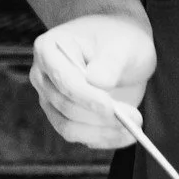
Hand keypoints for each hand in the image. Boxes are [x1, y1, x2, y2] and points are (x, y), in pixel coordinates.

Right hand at [29, 13, 156, 149]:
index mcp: (49, 49)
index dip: (86, 97)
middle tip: (135, 118)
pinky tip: (126, 134)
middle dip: (100, 117)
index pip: (63, 80)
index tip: (111, 107)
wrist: (123, 49)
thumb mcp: (123, 44)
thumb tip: (97, 82)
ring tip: (134, 126)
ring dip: (103, 132)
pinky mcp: (64, 118)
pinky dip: (104, 139)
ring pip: (69, 127)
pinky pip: (80, 137)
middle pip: (65, 106)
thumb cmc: (121, 39)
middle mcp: (43, 77)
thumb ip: (111, 61)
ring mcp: (51, 100)